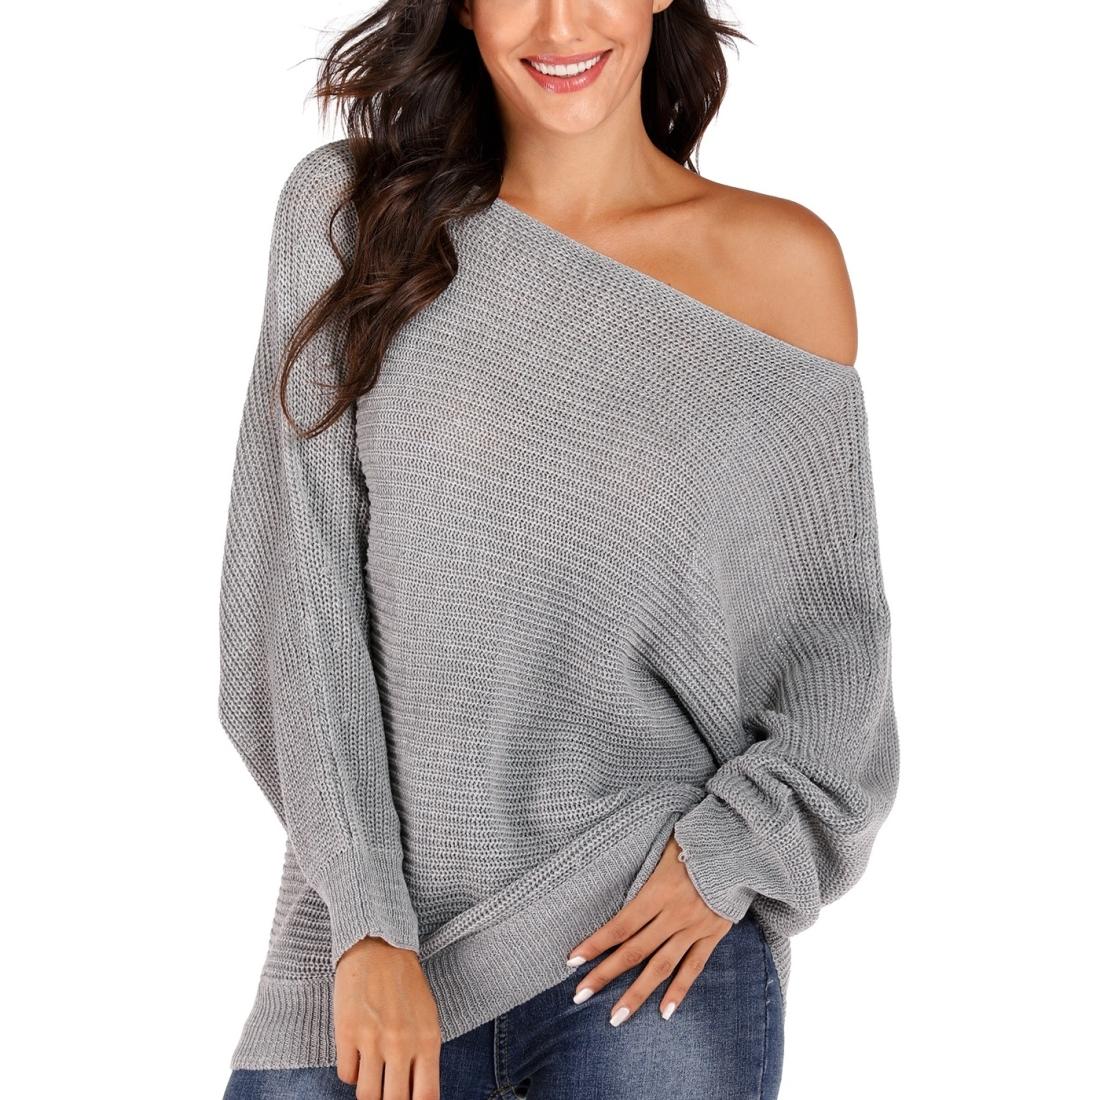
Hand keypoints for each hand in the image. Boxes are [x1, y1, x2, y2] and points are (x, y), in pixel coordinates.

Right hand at [333, 936, 441, 1099]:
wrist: (379, 946)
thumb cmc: (405, 982)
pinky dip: (351, 1072)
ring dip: (369, 1089)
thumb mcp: (427, 1017)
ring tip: (372, 1074)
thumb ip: (424, 1055)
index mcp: (427, 1040)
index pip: (426, 1097)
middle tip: (387, 1091)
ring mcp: (373, 1039)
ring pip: (367, 1094)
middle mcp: (401, 1044)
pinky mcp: (347, 1032)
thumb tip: (418, 1093)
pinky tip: (357, 1056)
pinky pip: (346, 1075)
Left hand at [565, 836, 734, 1025]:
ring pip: (661, 966)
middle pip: (634, 950)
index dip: (595, 944)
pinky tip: (665, 1012)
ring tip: (616, 1017)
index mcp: (658, 891)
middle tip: (579, 996)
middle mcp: (674, 914)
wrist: (741, 847)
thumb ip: (642, 869)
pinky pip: (694, 967)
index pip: (620, 925)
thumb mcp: (663, 848)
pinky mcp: (713, 935)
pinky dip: (680, 990)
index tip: (572, 961)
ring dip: (637, 993)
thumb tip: (613, 875)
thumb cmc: (696, 840)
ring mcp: (694, 928)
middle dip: (605, 974)